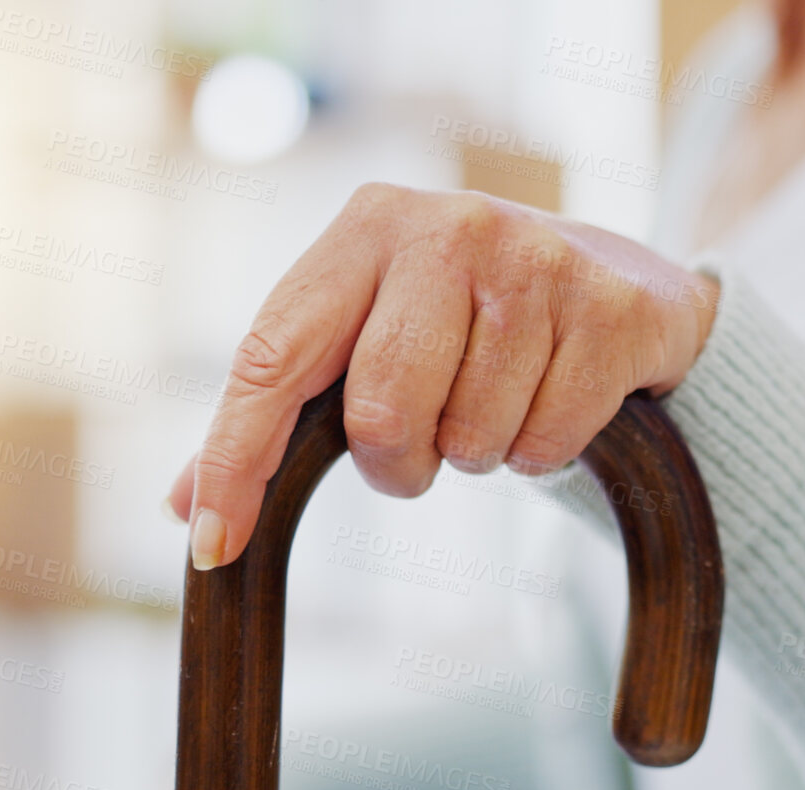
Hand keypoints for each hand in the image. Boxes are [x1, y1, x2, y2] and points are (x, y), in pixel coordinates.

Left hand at [165, 184, 718, 567]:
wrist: (621, 276)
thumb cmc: (466, 316)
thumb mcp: (370, 330)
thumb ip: (279, 410)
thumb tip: (183, 509)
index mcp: (365, 228)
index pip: (272, 356)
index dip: (235, 458)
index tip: (215, 546)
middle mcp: (448, 228)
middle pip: (381, 412)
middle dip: (399, 462)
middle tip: (425, 446)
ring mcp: (537, 261)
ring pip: (472, 437)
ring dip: (480, 452)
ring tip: (503, 399)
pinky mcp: (610, 309)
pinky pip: (547, 442)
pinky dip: (544, 450)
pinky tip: (555, 398)